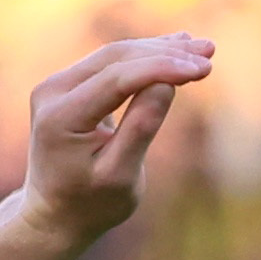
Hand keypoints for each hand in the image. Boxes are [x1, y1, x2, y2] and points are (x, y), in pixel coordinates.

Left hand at [9, 34, 216, 252]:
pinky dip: (146, 58)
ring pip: (116, 55)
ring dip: (160, 50)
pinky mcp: (68, 86)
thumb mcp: (120, 176)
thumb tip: (166, 84)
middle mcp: (51, 94)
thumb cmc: (91, 203)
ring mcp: (56, 86)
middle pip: (116, 59)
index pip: (116, 79)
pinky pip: (111, 64)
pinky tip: (177, 46)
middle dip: (166, 53)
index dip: (161, 68)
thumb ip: (140, 130)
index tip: (202, 69)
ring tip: (204, 50)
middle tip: (209, 54)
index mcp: (60, 119)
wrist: (54, 213)